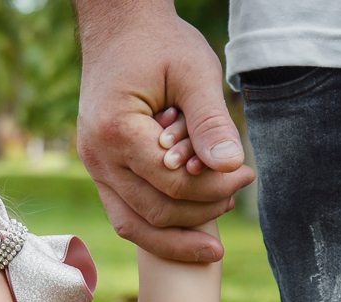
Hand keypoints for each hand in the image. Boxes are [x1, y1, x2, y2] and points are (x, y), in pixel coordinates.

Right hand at [74, 0, 254, 260]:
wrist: (118, 31)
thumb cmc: (159, 45)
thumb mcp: (194, 72)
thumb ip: (211, 120)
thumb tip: (232, 166)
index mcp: (116, 132)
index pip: (172, 183)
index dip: (214, 187)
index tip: (247, 173)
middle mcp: (97, 158)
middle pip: (153, 212)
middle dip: (201, 211)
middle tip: (239, 192)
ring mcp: (93, 169)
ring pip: (133, 225)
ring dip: (177, 232)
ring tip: (218, 214)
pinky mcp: (99, 172)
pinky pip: (125, 213)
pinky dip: (157, 224)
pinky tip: (191, 219)